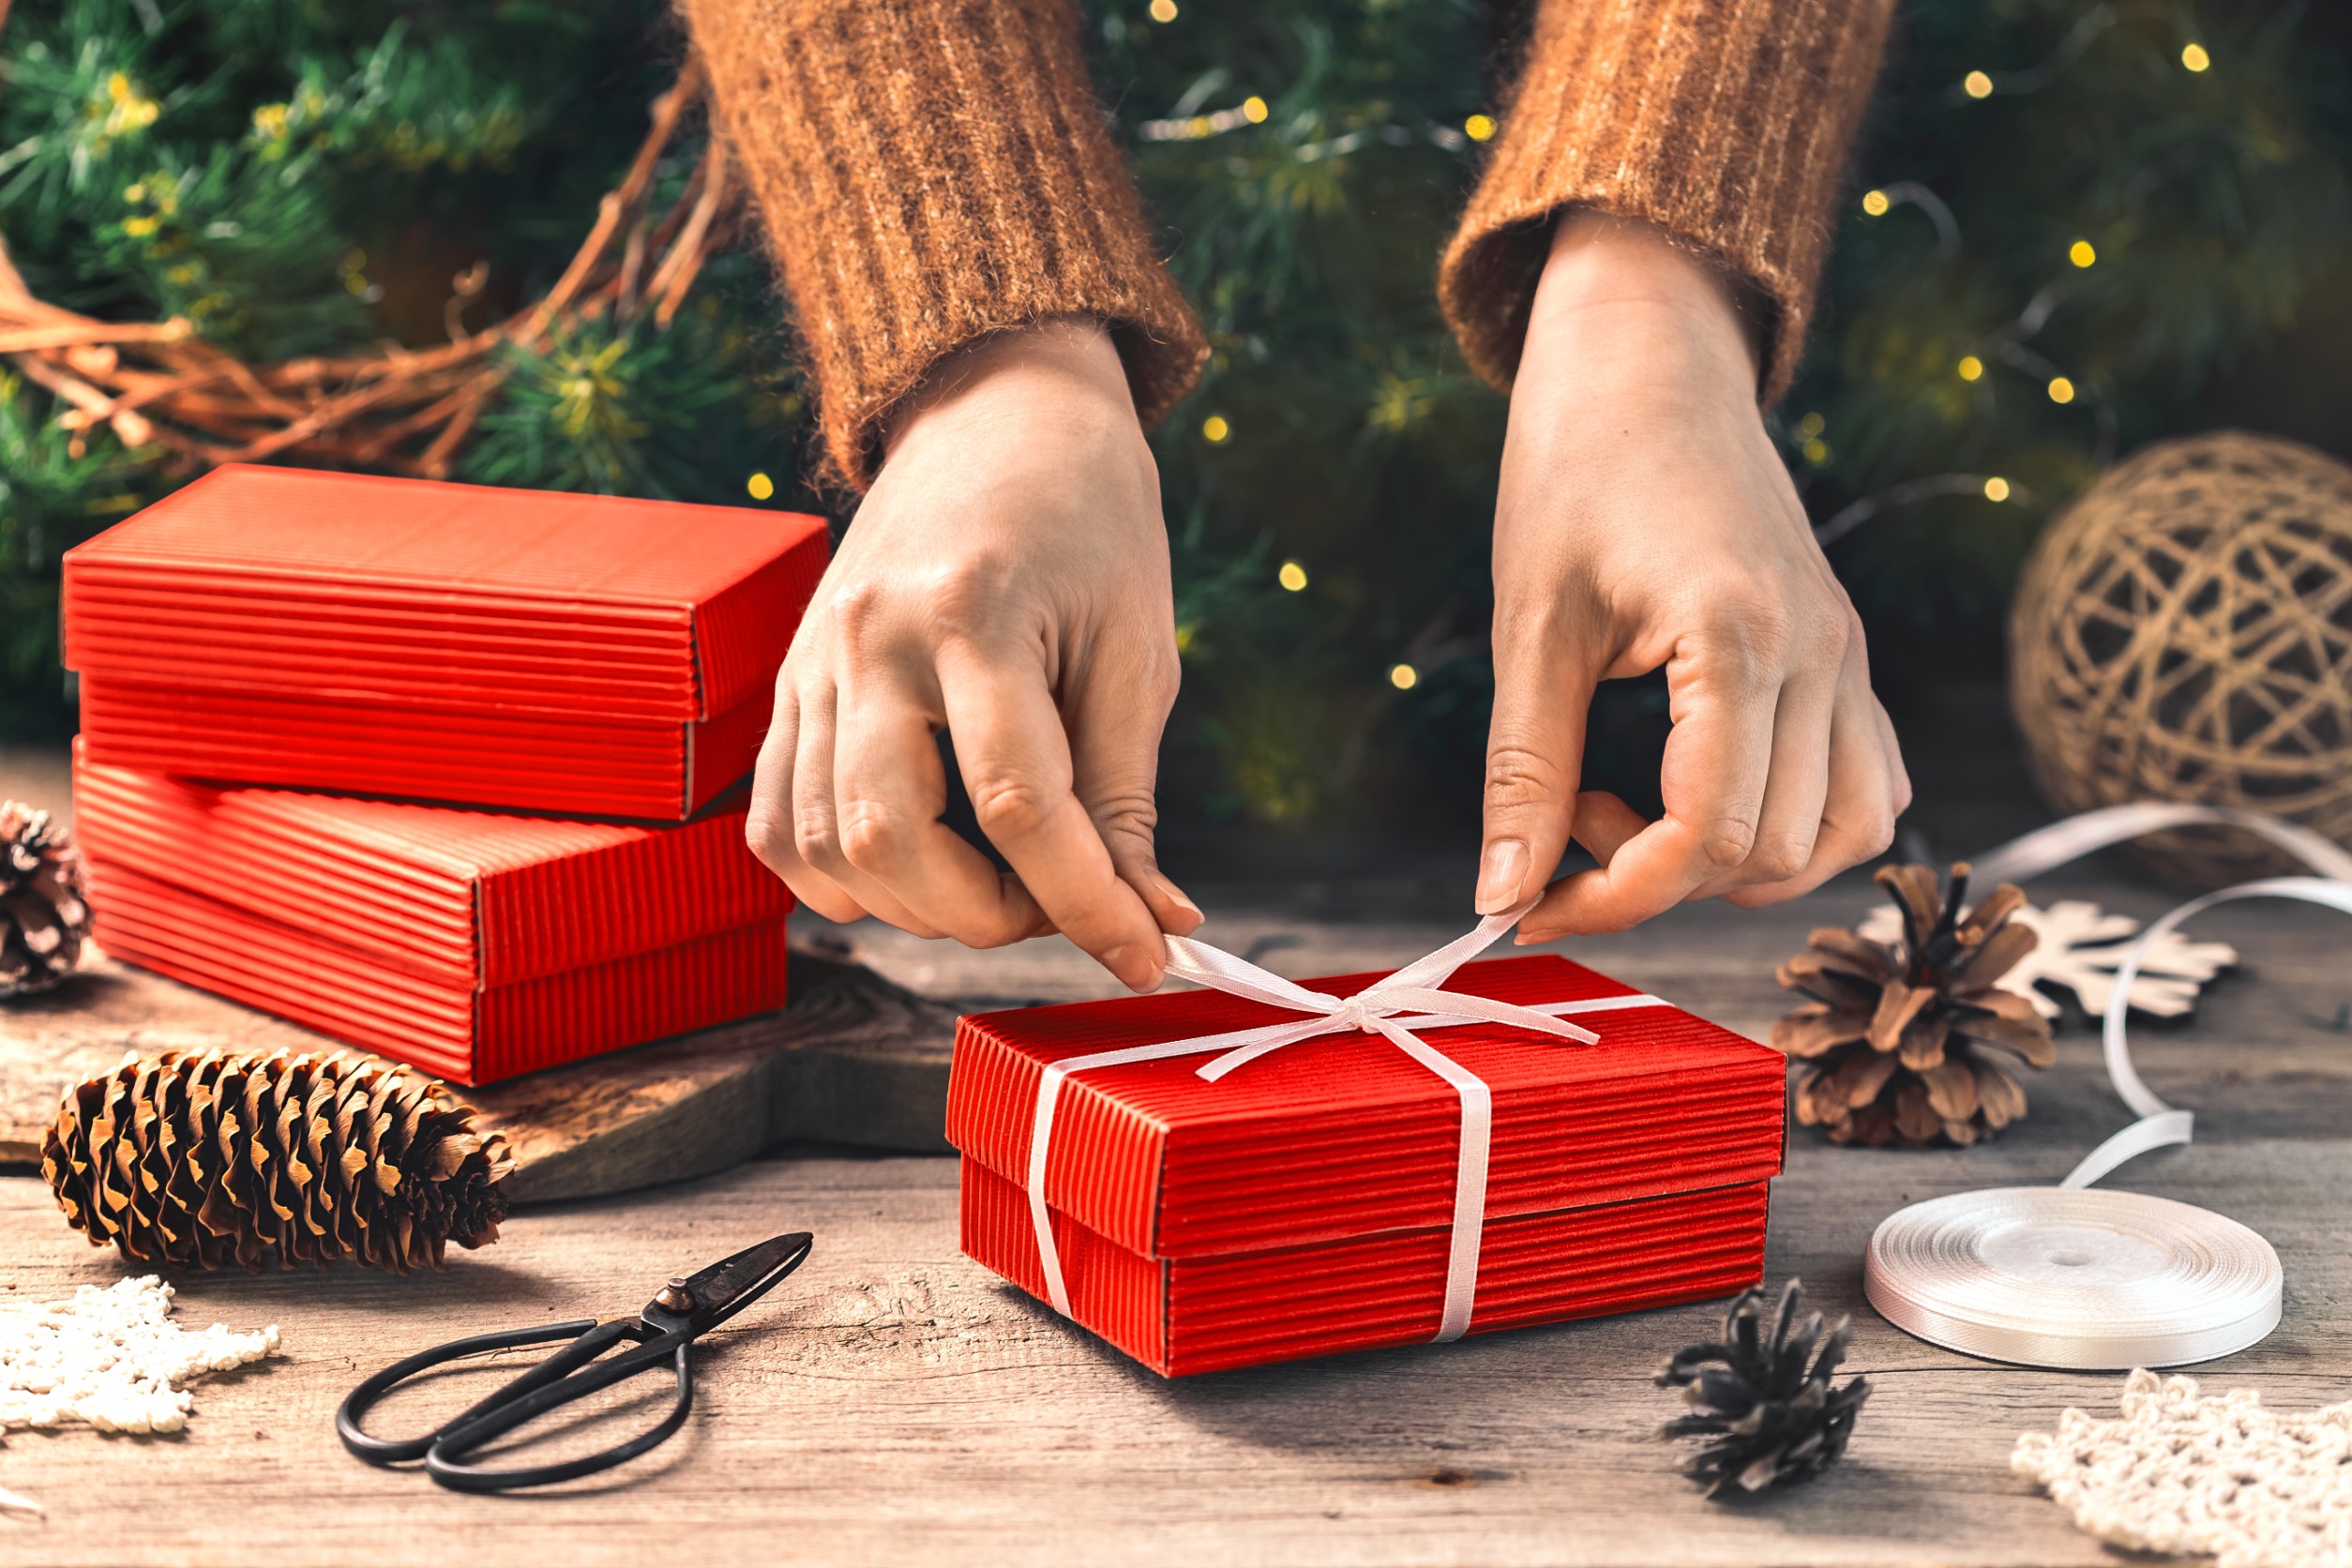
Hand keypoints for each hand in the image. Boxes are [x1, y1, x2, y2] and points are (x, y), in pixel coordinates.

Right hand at [748, 318, 1198, 990]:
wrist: (996, 406)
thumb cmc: (1088, 518)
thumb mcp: (1136, 646)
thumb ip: (1127, 795)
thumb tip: (1152, 922)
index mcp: (973, 612)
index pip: (1019, 806)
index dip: (1087, 903)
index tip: (1144, 954)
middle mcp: (869, 638)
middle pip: (892, 840)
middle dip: (986, 914)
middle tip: (1058, 900)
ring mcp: (811, 660)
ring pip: (824, 850)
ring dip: (916, 907)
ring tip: (998, 878)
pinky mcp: (788, 679)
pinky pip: (777, 824)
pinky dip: (839, 878)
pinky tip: (918, 864)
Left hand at [1476, 212, 1909, 938]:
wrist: (1649, 354)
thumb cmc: (1576, 467)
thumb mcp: (1530, 628)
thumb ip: (1523, 774)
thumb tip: (1500, 899)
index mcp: (1738, 636)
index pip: (1707, 834)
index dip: (1615, 897)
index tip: (1532, 902)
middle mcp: (1818, 652)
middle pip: (1768, 851)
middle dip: (1656, 875)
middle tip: (1566, 816)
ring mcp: (1845, 652)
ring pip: (1843, 834)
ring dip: (1738, 865)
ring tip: (1637, 807)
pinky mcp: (1845, 650)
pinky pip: (1870, 784)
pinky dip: (1802, 825)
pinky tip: (1707, 791)